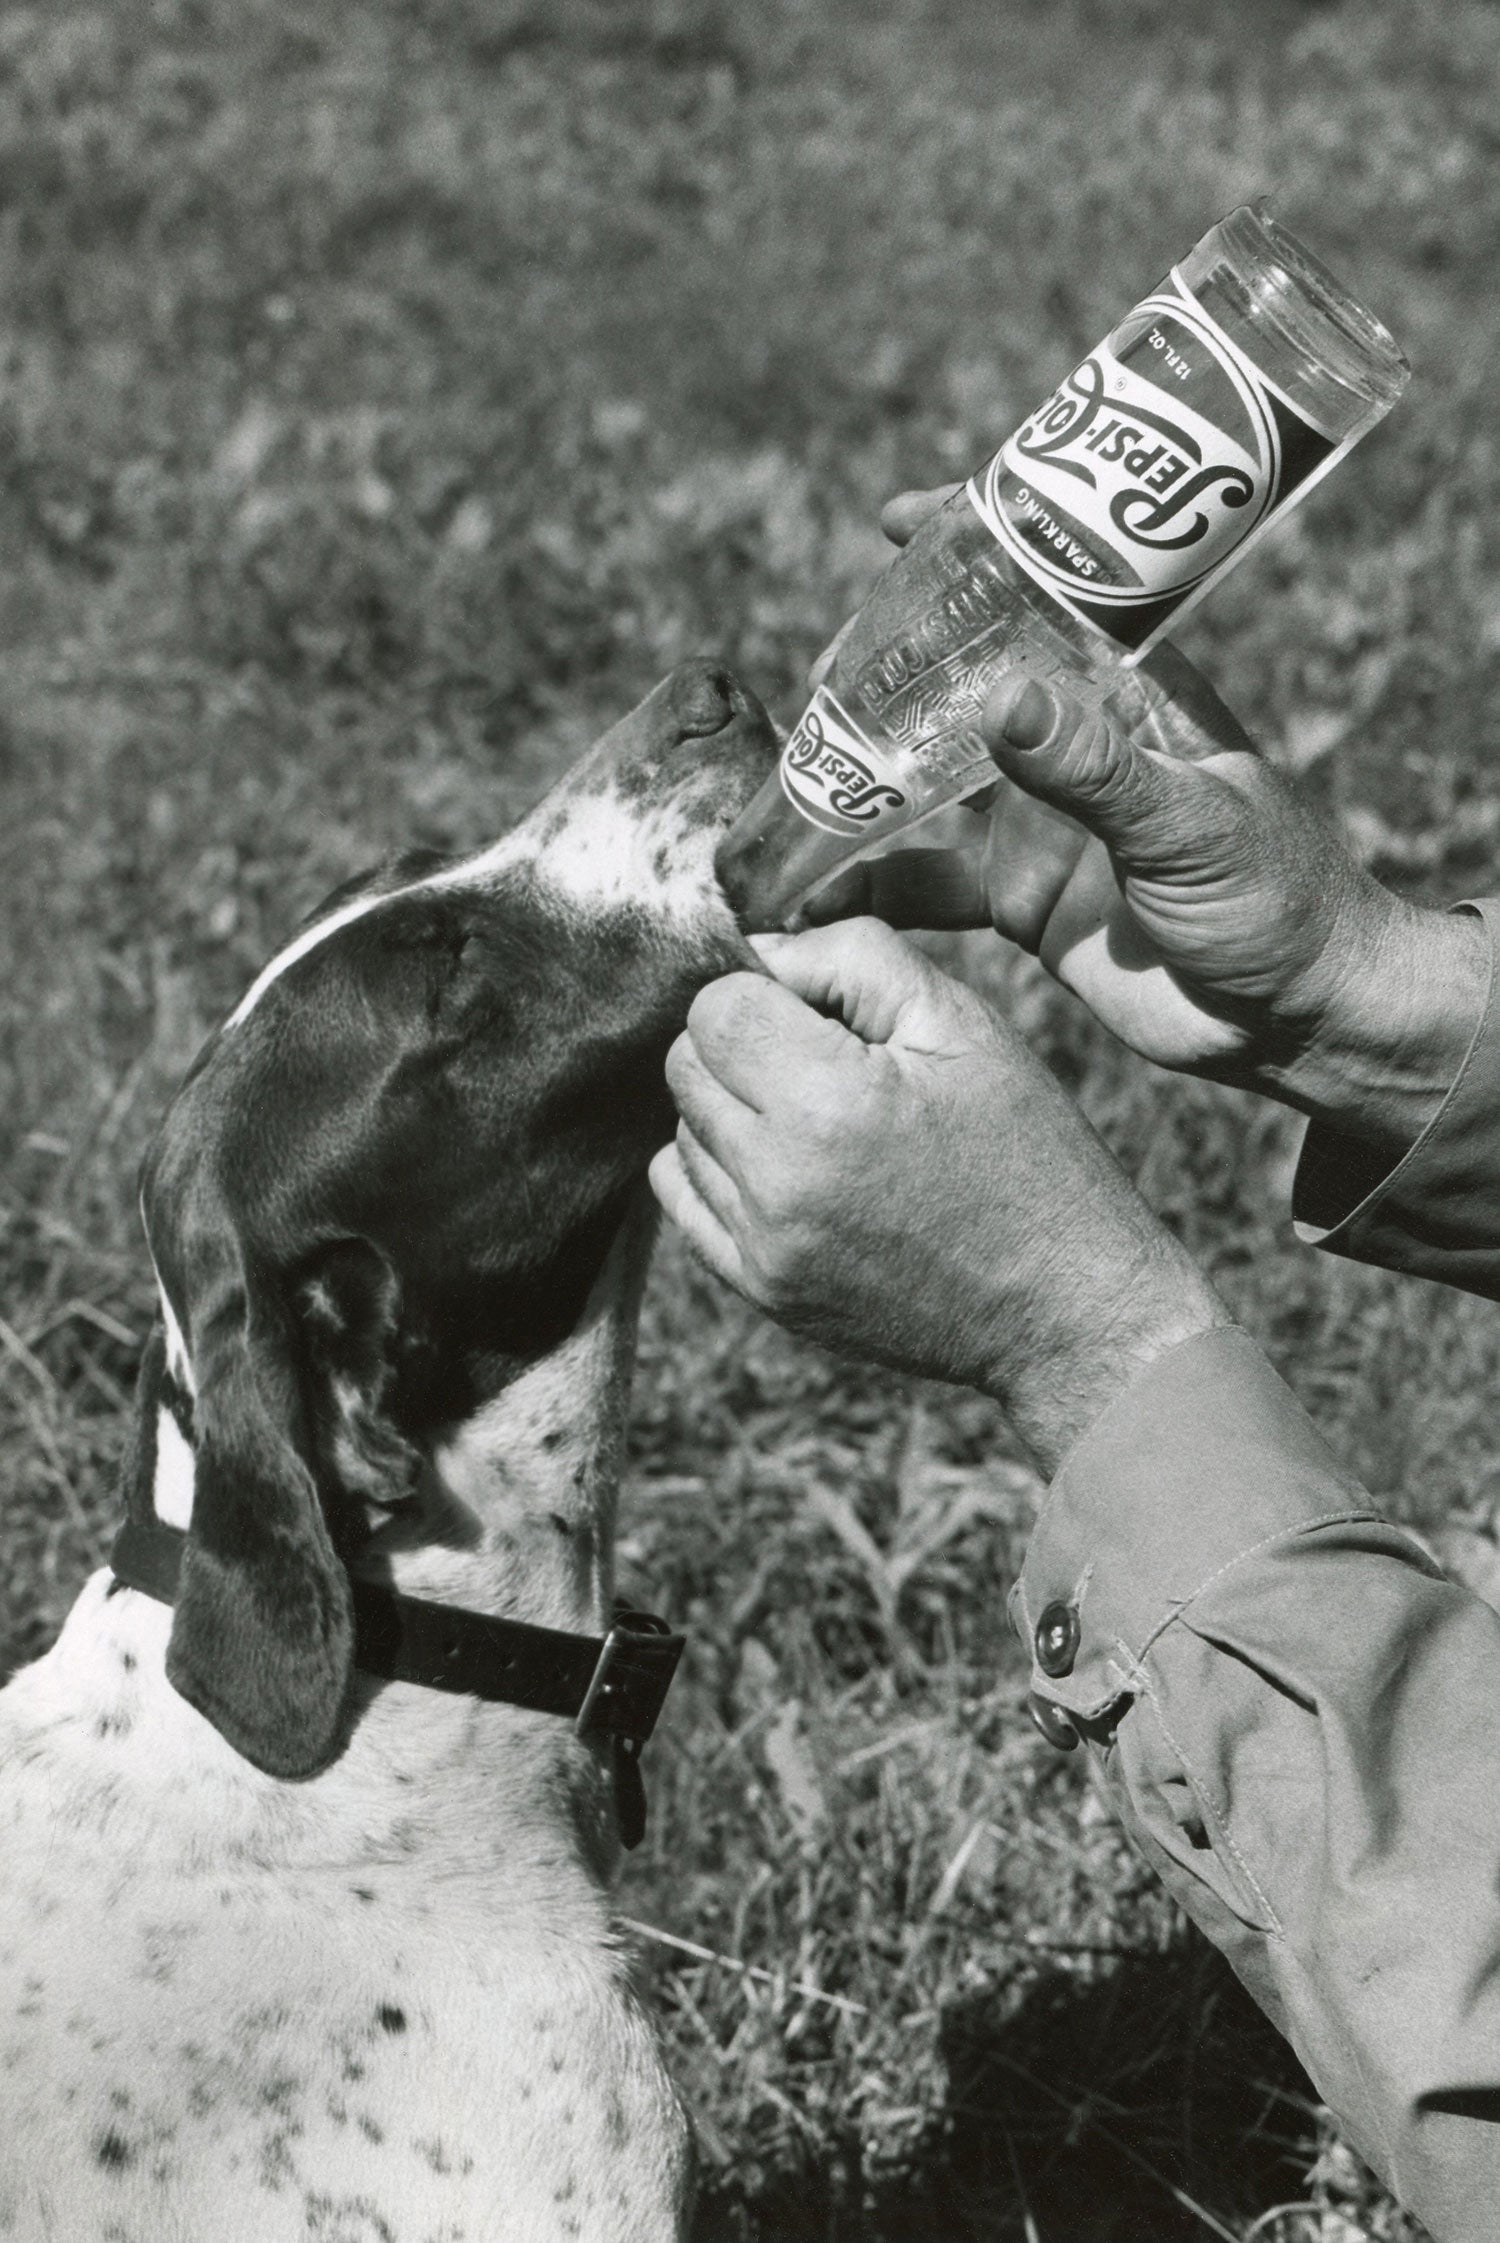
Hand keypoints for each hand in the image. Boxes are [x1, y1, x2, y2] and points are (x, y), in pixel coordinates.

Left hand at [649, 918, 1224, 1471]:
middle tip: (823, 1059)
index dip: (765, 991)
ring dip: (733, 1107)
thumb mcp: (963, 1023)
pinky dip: (718, 1167)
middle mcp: (779, 1180)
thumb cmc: (1026, 1149)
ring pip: (683, 1130)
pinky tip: (788, 1164)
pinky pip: (683, 1200)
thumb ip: (850, 957)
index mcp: (829, 1101)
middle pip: (686, 1065)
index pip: (715, 1008)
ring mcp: (763, 1245)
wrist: (1062, 1305)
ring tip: (824, 1120)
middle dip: (741, 1043)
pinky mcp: (761, 1290)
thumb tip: (756, 948)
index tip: (822, 1012)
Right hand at [806, 487, 1487, 1160]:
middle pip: (958, 684)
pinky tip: (804, 892)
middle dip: (883, 673)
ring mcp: (1036, 820)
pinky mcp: (1015, 898)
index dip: (971, 550)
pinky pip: (922, 883)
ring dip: (858, 780)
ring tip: (786, 778)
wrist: (1288, 1018)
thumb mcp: (1189, 827)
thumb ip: (1095, 772)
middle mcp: (1069, 746)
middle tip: (820, 681)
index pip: (1042, 596)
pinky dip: (863, 886)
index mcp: (1125, 698)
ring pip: (923, 781)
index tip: (898, 521)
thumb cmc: (1275, 899)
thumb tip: (1002, 699)